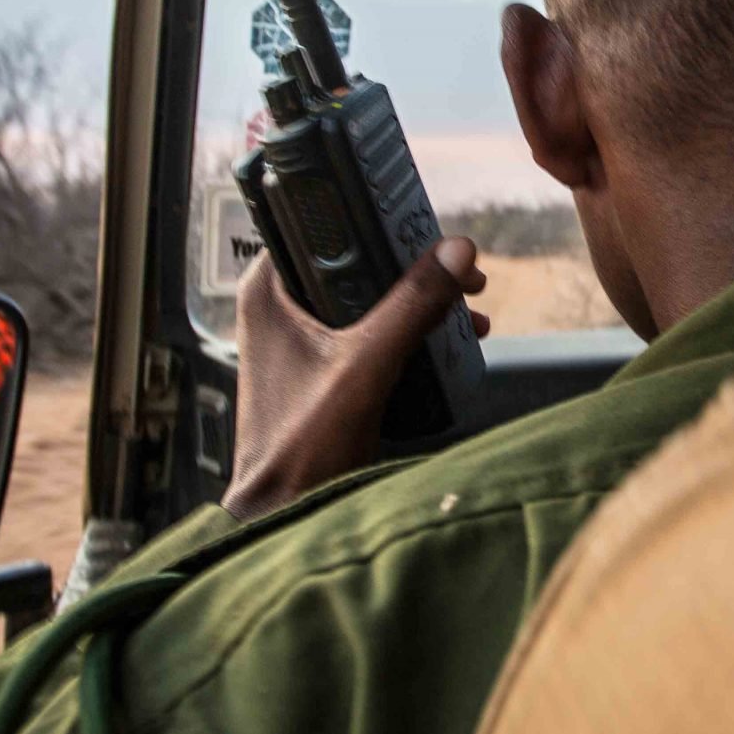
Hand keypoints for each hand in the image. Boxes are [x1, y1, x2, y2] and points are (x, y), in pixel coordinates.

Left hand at [224, 238, 489, 521]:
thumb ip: (411, 307)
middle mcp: (278, 308)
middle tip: (458, 272)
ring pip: (366, 297)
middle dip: (412, 267)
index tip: (423, 225)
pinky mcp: (317, 368)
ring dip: (416, 302)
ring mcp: (297, 339)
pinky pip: (367, 330)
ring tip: (465, 308)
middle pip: (354, 261)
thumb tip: (456, 251)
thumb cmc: (301, 444)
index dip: (375, 220)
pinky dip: (405, 331)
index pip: (319, 224)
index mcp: (269, 291)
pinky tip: (446, 341)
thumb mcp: (366, 366)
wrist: (284, 513)